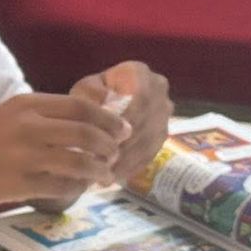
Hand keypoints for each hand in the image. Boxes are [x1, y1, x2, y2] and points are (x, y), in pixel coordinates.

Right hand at [0, 93, 127, 209]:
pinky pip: (63, 186)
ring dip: (99, 170)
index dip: (108, 119)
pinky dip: (79, 188)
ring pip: (80, 163)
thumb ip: (43, 115)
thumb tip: (85, 121)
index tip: (122, 129)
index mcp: (27, 105)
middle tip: (116, 154)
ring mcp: (26, 157)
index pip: (81, 107)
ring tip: (105, 175)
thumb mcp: (8, 115)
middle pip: (87, 134)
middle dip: (110, 145)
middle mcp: (29, 127)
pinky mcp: (21, 184)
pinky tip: (82, 188)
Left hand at [71, 62, 171, 180]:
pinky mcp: (163, 137)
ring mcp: (164, 116)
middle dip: (122, 145)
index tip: (104, 138)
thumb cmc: (93, 95)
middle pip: (145, 123)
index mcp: (140, 74)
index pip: (141, 97)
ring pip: (148, 142)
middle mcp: (159, 92)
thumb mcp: (86, 89)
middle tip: (100, 163)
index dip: (125, 119)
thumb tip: (101, 106)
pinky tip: (113, 176)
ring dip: (126, 161)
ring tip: (103, 175)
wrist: (110, 102)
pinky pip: (150, 154)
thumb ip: (91, 95)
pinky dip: (131, 167)